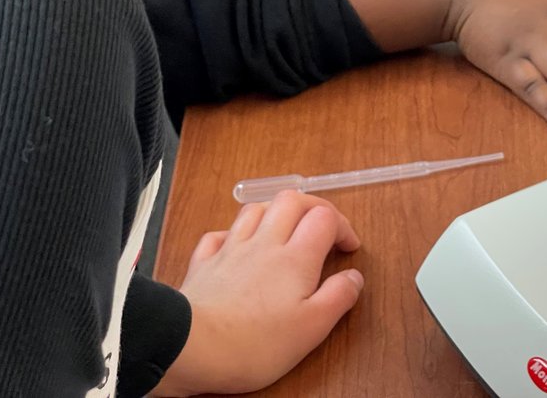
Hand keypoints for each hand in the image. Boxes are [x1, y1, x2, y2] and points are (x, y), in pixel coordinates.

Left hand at [153, 191, 362, 395]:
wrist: (192, 347)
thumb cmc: (255, 343)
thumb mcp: (312, 328)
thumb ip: (338, 297)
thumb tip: (354, 277)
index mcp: (295, 258)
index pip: (325, 217)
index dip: (343, 226)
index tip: (348, 247)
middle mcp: (264, 244)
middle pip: (291, 200)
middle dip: (312, 206)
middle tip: (322, 227)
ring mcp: (231, 250)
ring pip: (255, 209)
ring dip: (275, 212)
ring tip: (285, 231)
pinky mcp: (204, 264)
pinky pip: (219, 235)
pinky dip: (233, 234)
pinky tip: (238, 246)